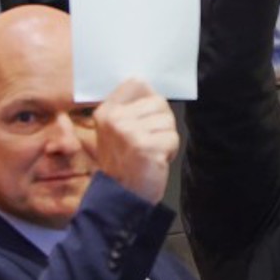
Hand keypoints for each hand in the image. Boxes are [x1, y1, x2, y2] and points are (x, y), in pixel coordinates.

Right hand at [92, 80, 180, 205]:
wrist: (121, 196)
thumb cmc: (125, 163)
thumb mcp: (117, 131)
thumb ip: (130, 108)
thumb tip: (150, 86)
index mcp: (106, 111)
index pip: (137, 83)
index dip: (149, 99)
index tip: (145, 119)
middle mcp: (115, 119)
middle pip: (158, 101)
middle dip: (162, 123)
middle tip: (148, 142)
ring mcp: (128, 132)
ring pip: (168, 120)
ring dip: (166, 138)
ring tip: (150, 152)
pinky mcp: (144, 146)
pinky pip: (173, 138)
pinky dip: (170, 151)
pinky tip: (155, 161)